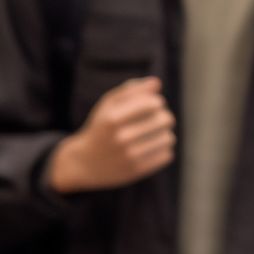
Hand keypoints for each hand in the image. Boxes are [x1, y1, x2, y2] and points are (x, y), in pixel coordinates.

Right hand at [48, 77, 174, 192]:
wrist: (85, 163)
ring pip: (169, 138)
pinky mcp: (137, 171)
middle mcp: (120, 138)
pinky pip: (167, 155)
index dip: (157, 102)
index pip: (154, 103)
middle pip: (166, 119)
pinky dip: (161, 150)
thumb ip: (131, 90)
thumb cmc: (100, 128)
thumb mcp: (108, 105)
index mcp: (112, 119)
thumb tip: (156, 82)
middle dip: (162, 117)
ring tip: (151, 134)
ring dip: (163, 134)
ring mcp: (129, 157)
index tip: (150, 106)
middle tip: (153, 120)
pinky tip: (149, 148)